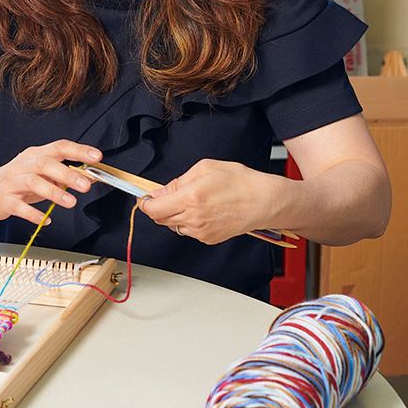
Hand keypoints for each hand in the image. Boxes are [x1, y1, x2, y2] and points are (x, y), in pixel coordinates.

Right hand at [0, 140, 101, 224]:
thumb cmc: (18, 180)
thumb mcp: (41, 173)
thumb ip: (64, 174)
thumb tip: (91, 178)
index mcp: (36, 154)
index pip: (59, 147)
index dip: (79, 151)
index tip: (96, 157)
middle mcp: (24, 165)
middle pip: (45, 164)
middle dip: (67, 174)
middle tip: (85, 185)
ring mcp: (12, 181)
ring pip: (33, 182)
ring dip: (53, 192)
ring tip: (71, 202)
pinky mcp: (4, 199)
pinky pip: (19, 206)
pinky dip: (33, 213)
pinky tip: (46, 219)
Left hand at [137, 159, 278, 245]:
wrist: (263, 202)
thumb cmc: (240, 182)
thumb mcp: (205, 168)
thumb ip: (178, 181)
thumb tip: (161, 192)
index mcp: (190, 198)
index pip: (153, 208)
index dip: (145, 202)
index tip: (144, 197)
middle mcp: (193, 218)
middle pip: (160, 219)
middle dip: (159, 207)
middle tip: (168, 195)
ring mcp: (200, 231)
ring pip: (174, 225)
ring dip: (175, 214)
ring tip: (193, 201)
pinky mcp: (208, 239)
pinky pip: (189, 231)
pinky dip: (189, 222)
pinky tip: (204, 210)